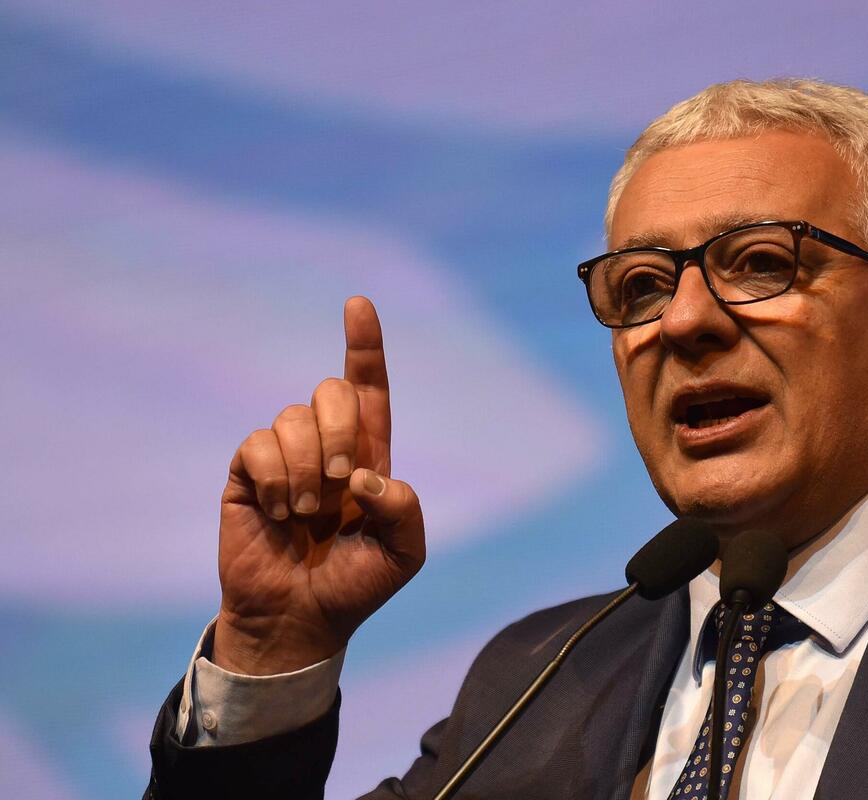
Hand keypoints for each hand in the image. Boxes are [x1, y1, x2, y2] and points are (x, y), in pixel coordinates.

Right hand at [212, 297, 423, 674]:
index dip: (364, 345)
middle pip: (332, 390)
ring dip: (305, 469)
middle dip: (340, 429)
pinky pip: (258, 445)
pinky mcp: (247, 474)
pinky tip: (278, 514)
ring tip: (305, 514)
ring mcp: (284, 457)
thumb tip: (365, 474)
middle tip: (339, 483)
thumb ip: (405, 509)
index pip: (368, 388)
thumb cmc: (355, 585)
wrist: (300, 620)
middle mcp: (325, 446)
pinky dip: (275, 479)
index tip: (358, 304)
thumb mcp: (403, 553)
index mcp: (367, 456)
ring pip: (291, 418)